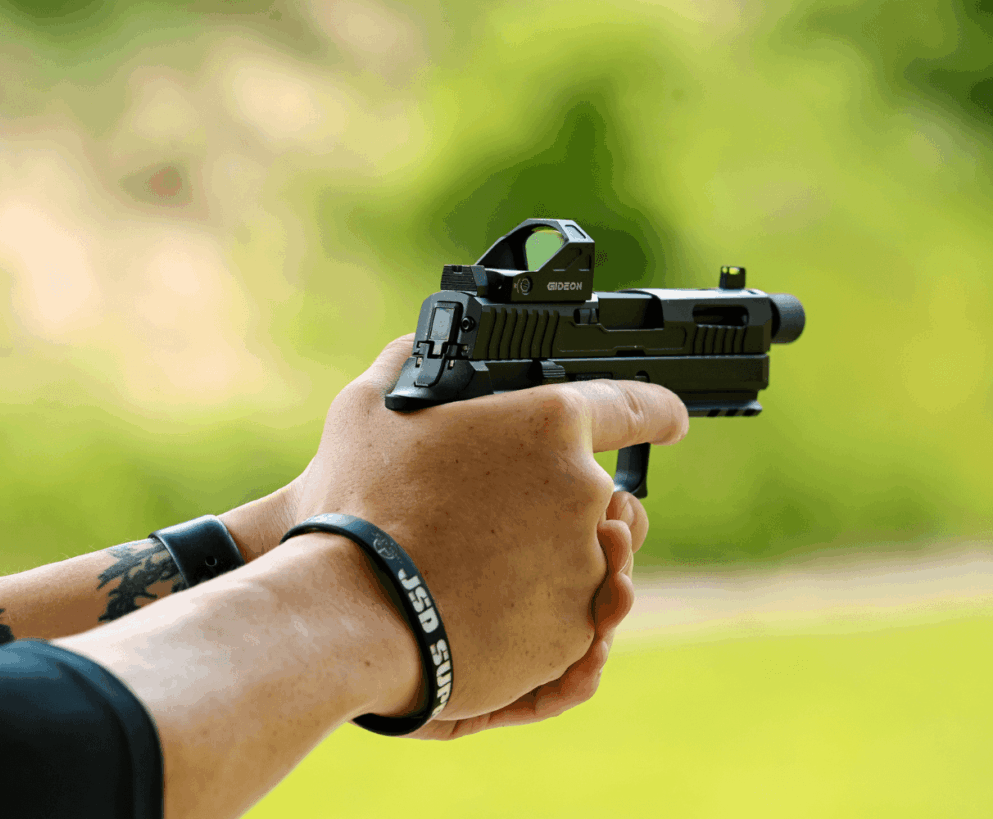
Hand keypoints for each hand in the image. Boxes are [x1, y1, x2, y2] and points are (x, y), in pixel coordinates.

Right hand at [284, 333, 685, 720]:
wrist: (351, 613)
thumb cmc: (360, 504)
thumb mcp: (369, 408)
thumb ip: (406, 364)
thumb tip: (417, 347)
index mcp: (550, 425)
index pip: (640, 405)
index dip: (659, 411)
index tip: (670, 419)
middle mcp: (585, 491)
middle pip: (608, 491)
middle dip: (574, 500)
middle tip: (511, 512)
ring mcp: (583, 567)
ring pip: (589, 556)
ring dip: (553, 555)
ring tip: (484, 562)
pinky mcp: (571, 634)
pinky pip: (570, 614)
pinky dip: (538, 609)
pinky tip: (483, 603)